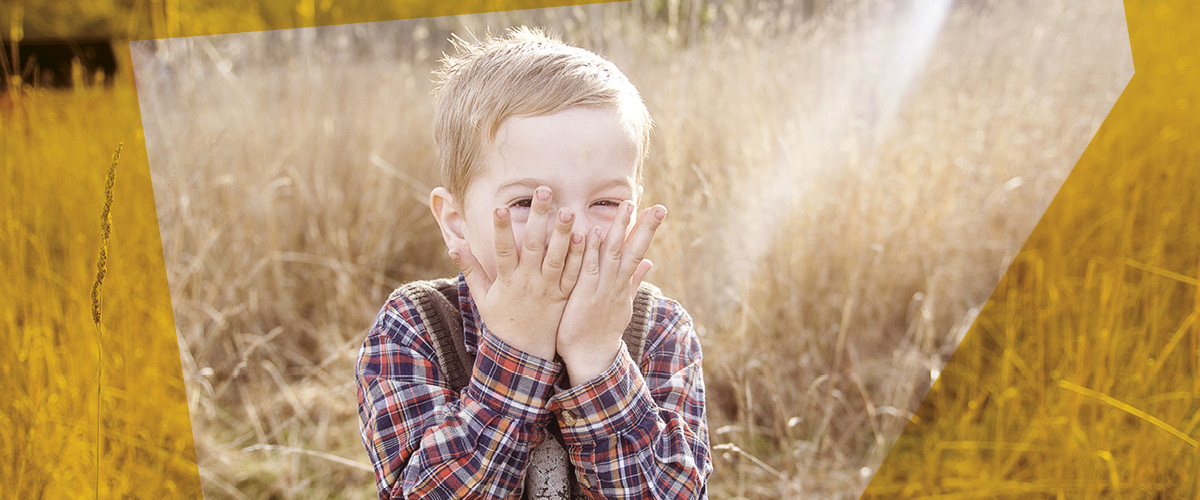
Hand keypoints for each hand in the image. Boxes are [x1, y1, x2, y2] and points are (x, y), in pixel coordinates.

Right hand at [450, 187, 584, 360]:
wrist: (524, 354)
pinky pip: (574, 274)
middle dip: (538, 217)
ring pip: (558, 258)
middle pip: (533, 245)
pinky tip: (587, 235)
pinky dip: (581, 256)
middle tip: (544, 191)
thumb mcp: (482, 297)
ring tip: (568, 210)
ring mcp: (548, 289)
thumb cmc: (501, 322)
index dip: (500, 229)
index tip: (499, 207)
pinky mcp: (565, 295)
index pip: (502, 250)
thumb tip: (453, 246)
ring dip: (563, 233)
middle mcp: (528, 282)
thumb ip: (470, 270)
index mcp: (507, 281)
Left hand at [556, 201, 666, 384]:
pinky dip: (593, 250)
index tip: (655, 207)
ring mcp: (603, 288)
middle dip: (646, 226)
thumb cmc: (602, 329)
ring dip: (620, 228)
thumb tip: (650, 261)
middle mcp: (617, 283)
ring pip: (614, 253)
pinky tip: (595, 231)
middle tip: (659, 205)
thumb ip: (634, 280)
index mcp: (624, 283)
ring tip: (627, 206)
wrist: (591, 356)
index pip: (638, 250)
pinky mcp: (585, 294)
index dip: (646, 228)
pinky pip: (589, 267)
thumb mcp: (623, 303)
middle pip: (634, 249)